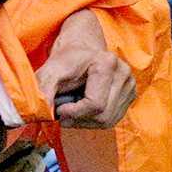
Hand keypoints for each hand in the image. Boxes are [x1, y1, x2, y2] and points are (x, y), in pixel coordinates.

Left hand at [35, 10, 134, 128]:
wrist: (80, 50)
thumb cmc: (64, 60)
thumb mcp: (49, 72)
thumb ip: (43, 90)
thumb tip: (41, 113)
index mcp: (107, 63)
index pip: (95, 105)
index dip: (74, 113)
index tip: (59, 109)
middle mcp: (124, 73)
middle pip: (103, 116)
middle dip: (79, 119)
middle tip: (63, 113)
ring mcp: (130, 84)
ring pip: (109, 121)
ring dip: (86, 121)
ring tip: (72, 110)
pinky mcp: (130, 94)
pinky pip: (113, 119)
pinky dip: (95, 120)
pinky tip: (84, 110)